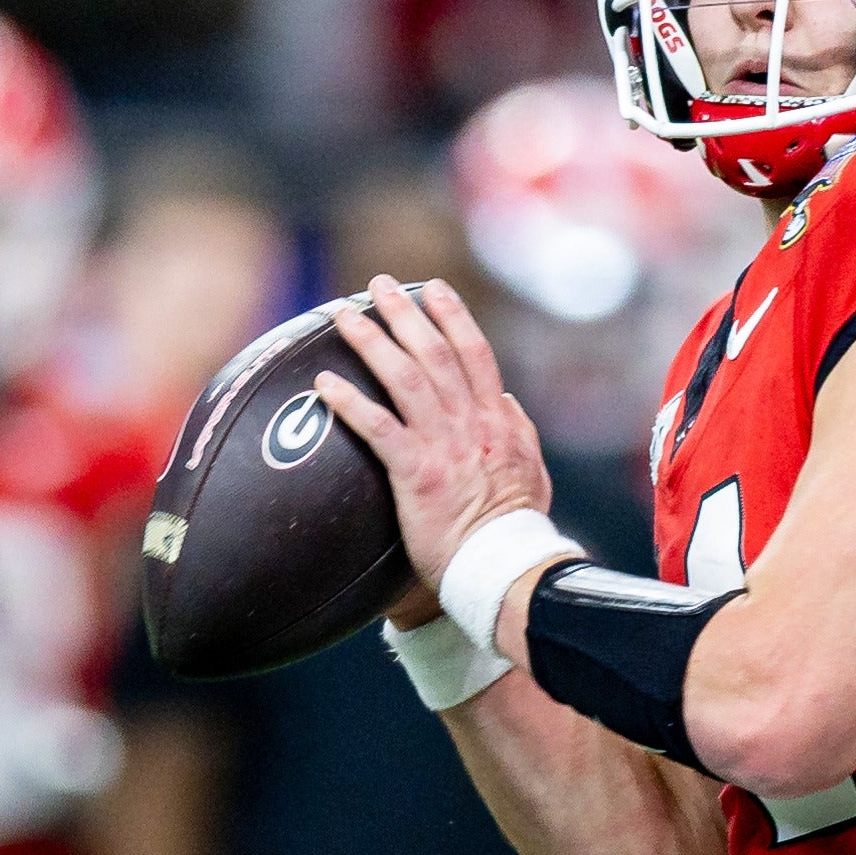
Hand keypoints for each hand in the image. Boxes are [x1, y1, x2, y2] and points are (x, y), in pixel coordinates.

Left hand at [313, 277, 554, 618]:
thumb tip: (507, 399)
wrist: (505, 569)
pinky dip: (351, 401)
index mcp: (499, 421)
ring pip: (406, 378)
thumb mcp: (531, 473)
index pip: (475, 354)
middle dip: (405, 313)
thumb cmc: (514, 531)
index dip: (452, 317)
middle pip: (435, 353)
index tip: (433, 290)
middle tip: (379, 284)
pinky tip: (324, 383)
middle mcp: (472, 424)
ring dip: (373, 341)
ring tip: (344, 315)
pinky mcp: (417, 474)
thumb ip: (519, 432)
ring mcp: (445, 446)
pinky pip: (378, 428)